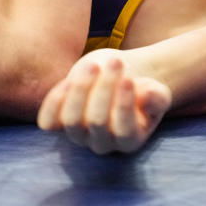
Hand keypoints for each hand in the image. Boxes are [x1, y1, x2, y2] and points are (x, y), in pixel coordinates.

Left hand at [37, 49, 171, 154]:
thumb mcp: (156, 90)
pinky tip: (70, 79)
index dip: (124, 105)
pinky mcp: (58, 123)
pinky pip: (48, 120)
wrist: (120, 79)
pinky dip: (56, 100)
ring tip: (94, 65)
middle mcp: (101, 144)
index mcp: (130, 141)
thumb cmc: (141, 87)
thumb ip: (157, 97)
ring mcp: (77, 135)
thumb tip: (148, 95)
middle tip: (116, 62)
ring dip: (82, 89)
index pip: (123, 130)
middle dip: (105, 89)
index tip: (129, 78)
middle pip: (96, 122)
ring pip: (71, 120)